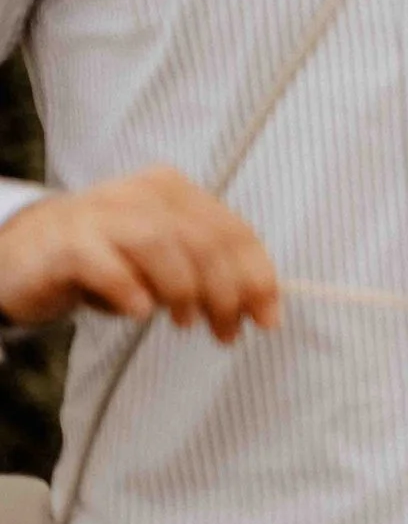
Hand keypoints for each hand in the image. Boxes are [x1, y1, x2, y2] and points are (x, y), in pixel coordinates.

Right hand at [0, 165, 277, 340]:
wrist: (23, 253)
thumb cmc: (106, 258)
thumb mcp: (163, 261)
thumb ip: (206, 272)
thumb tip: (256, 306)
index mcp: (175, 191)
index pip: (233, 231)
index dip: (257, 276)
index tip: (268, 318)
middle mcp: (141, 194)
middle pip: (204, 241)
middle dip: (226, 293)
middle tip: (227, 331)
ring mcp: (101, 214)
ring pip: (161, 246)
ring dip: (183, 291)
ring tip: (186, 323)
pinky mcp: (67, 244)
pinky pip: (107, 265)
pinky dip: (131, 291)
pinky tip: (141, 313)